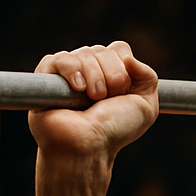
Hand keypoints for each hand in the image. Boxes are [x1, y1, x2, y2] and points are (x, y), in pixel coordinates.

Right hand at [27, 42, 158, 164]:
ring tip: (91, 99)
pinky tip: (78, 87)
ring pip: (84, 53)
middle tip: (106, 99)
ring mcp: (68, 73)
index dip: (124, 67)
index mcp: (110, 73)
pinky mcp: (47, 77)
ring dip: (94, 76)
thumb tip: (129, 58)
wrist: (88, 146)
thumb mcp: (146, 107)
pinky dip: (72, 70)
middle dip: (112, 75)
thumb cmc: (114, 131)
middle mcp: (89, 70)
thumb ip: (148, 77)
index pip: (119, 49)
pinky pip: (60, 59)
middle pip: (102, 50)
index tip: (122, 92)